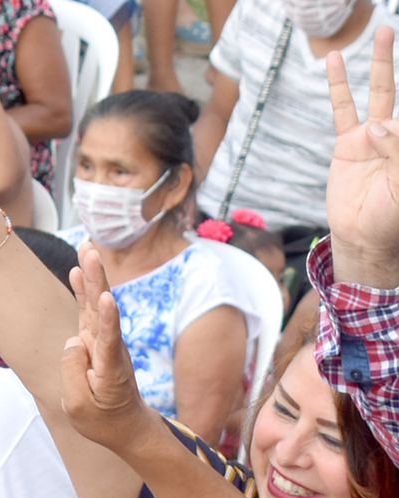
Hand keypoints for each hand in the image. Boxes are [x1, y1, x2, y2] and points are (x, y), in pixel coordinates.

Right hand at [60, 248, 163, 454]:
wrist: (127, 426)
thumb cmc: (103, 422)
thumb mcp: (79, 408)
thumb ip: (73, 373)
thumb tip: (72, 340)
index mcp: (110, 370)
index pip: (109, 341)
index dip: (108, 320)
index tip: (107, 299)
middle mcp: (110, 350)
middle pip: (103, 311)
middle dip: (97, 280)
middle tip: (91, 252)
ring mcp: (105, 343)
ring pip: (96, 306)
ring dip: (92, 277)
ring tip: (87, 249)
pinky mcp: (97, 342)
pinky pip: (88, 313)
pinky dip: (84, 292)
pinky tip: (77, 272)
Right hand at [326, 27, 398, 285]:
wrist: (363, 237)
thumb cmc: (392, 217)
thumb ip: (397, 152)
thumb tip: (378, 125)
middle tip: (398, 30)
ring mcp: (375, 136)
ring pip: (381, 90)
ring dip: (382, 62)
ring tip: (384, 32)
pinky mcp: (349, 143)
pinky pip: (344, 109)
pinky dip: (340, 85)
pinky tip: (336, 62)